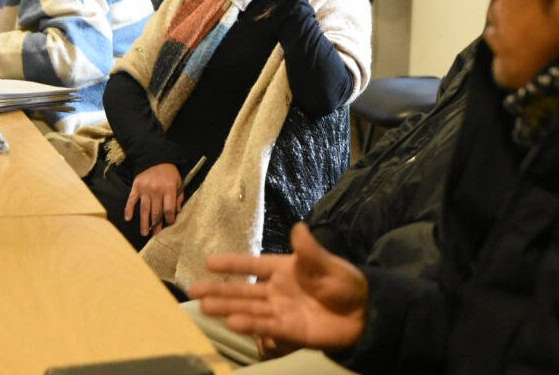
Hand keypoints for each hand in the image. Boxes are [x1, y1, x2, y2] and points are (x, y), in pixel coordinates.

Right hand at [125, 162, 182, 235]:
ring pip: (144, 209)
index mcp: (169, 189)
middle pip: (156, 211)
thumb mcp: (179, 181)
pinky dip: (128, 209)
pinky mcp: (136, 187)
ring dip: (144, 222)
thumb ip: (179, 196)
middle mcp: (156, 190)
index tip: (170, 224)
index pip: (169, 208)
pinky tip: (128, 218)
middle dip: (156, 225)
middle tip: (156, 236)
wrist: (155, 157)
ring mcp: (145, 189)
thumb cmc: (169, 172)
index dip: (169, 218)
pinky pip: (131, 200)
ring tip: (144, 233)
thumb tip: (178, 211)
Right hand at [190, 223, 367, 350]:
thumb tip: (298, 227)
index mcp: (285, 269)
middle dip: (219, 289)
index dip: (233, 263)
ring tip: (205, 307)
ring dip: (228, 308)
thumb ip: (310, 251)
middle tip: (193, 290)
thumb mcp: (329, 264)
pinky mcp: (289, 331)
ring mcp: (281, 311)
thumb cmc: (346, 283)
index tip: (208, 261)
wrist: (365, 313)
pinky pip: (266, 327)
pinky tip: (232, 323)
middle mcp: (277, 290)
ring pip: (249, 308)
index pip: (254, 264)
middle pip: (244, 290)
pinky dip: (250, 325)